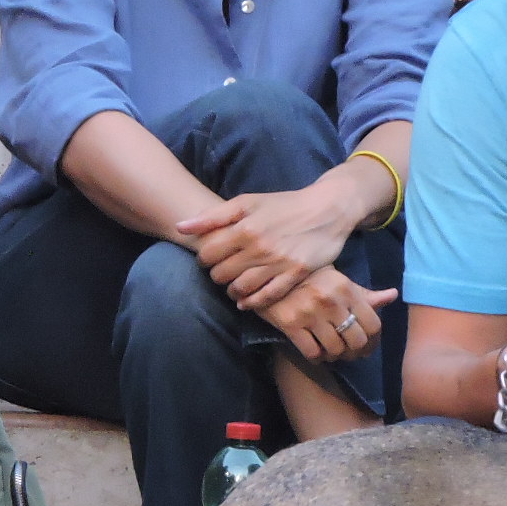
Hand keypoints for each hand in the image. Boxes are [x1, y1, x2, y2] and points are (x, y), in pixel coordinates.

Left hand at [179, 184, 356, 311]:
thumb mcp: (247, 202)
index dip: (204, 259)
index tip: (211, 258)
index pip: (207, 255)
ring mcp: (278, 263)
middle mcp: (259, 247)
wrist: (327, 209)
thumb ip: (212, 216)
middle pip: (222, 274)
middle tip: (222, 272)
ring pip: (241, 289)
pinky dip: (252, 303)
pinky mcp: (295, 275)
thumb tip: (180, 227)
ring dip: (232, 291)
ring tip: (233, 286)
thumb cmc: (282, 205)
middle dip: (217, 275)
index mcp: (244, 228)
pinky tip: (246, 301)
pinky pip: (267, 297)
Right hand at [260, 271, 396, 363]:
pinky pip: (312, 353)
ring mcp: (309, 313)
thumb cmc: (311, 279)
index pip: (373, 325)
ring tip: (331, 350)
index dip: (372, 339)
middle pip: (356, 341)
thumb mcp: (339, 281)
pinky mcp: (290, 324)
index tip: (366, 343)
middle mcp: (330, 301)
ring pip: (335, 350)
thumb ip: (365, 294)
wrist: (271, 276)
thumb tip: (393, 296)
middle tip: (349, 352)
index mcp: (346, 288)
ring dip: (335, 355)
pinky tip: (316, 351)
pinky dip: (317, 357)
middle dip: (355, 351)